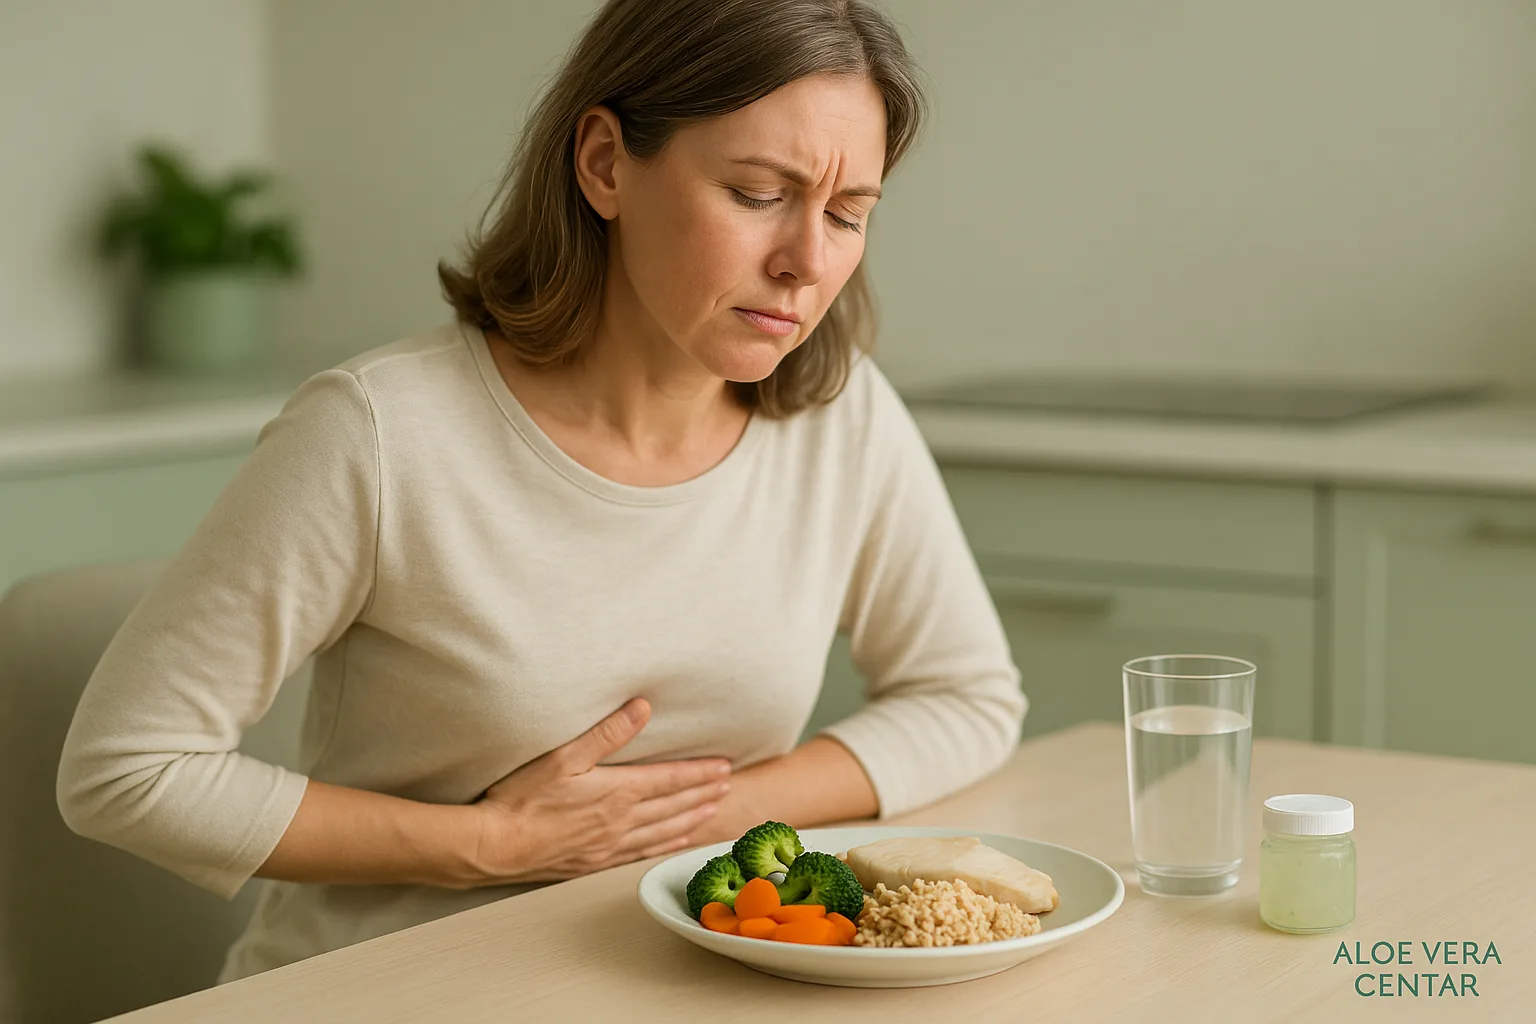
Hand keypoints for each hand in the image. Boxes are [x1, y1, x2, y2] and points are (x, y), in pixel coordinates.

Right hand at [468, 698, 731, 883]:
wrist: (496, 846)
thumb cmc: (523, 799)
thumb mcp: (564, 757)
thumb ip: (606, 732)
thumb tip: (642, 708)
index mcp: (617, 792)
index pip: (670, 779)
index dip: (700, 772)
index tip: (724, 768)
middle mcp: (621, 821)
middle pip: (674, 805)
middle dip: (703, 793)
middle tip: (728, 786)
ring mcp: (610, 845)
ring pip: (664, 831)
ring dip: (691, 819)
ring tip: (713, 811)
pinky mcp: (596, 862)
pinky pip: (643, 853)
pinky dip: (666, 845)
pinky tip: (675, 843)